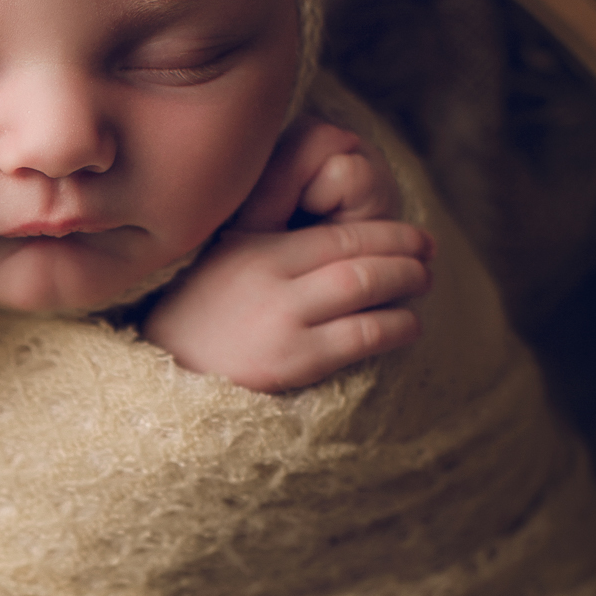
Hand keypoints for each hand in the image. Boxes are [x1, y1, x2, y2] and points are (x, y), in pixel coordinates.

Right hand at [141, 118, 434, 391]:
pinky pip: (361, 335)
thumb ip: (275, 234)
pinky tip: (406, 326)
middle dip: (406, 255)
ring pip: (364, 287)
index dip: (389, 233)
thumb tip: (338, 226)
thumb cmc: (205, 313)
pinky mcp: (290, 359)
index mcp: (255, 246)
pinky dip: (395, 326)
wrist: (167, 369)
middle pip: (357, 256)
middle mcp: (268, 276)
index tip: (417, 237)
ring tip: (421, 286)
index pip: (338, 233)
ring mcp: (281, 318)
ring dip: (405, 284)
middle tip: (428, 260)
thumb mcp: (229, 258)